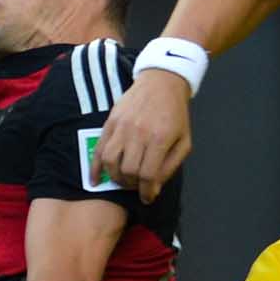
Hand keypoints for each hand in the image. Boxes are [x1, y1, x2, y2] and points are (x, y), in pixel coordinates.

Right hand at [93, 67, 192, 200]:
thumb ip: (170, 167)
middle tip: (137, 186)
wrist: (162, 83)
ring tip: (124, 180)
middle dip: (132, 185)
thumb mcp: (184, 142)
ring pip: (111, 162)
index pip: (148, 175)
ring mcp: (122, 127)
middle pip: (129, 171)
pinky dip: (95, 168)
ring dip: (116, 178)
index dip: (146, 192)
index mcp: (160, 138)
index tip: (147, 197)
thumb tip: (153, 188)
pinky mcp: (110, 122)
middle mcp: (139, 133)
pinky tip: (96, 180)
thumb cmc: (176, 114)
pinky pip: (99, 149)